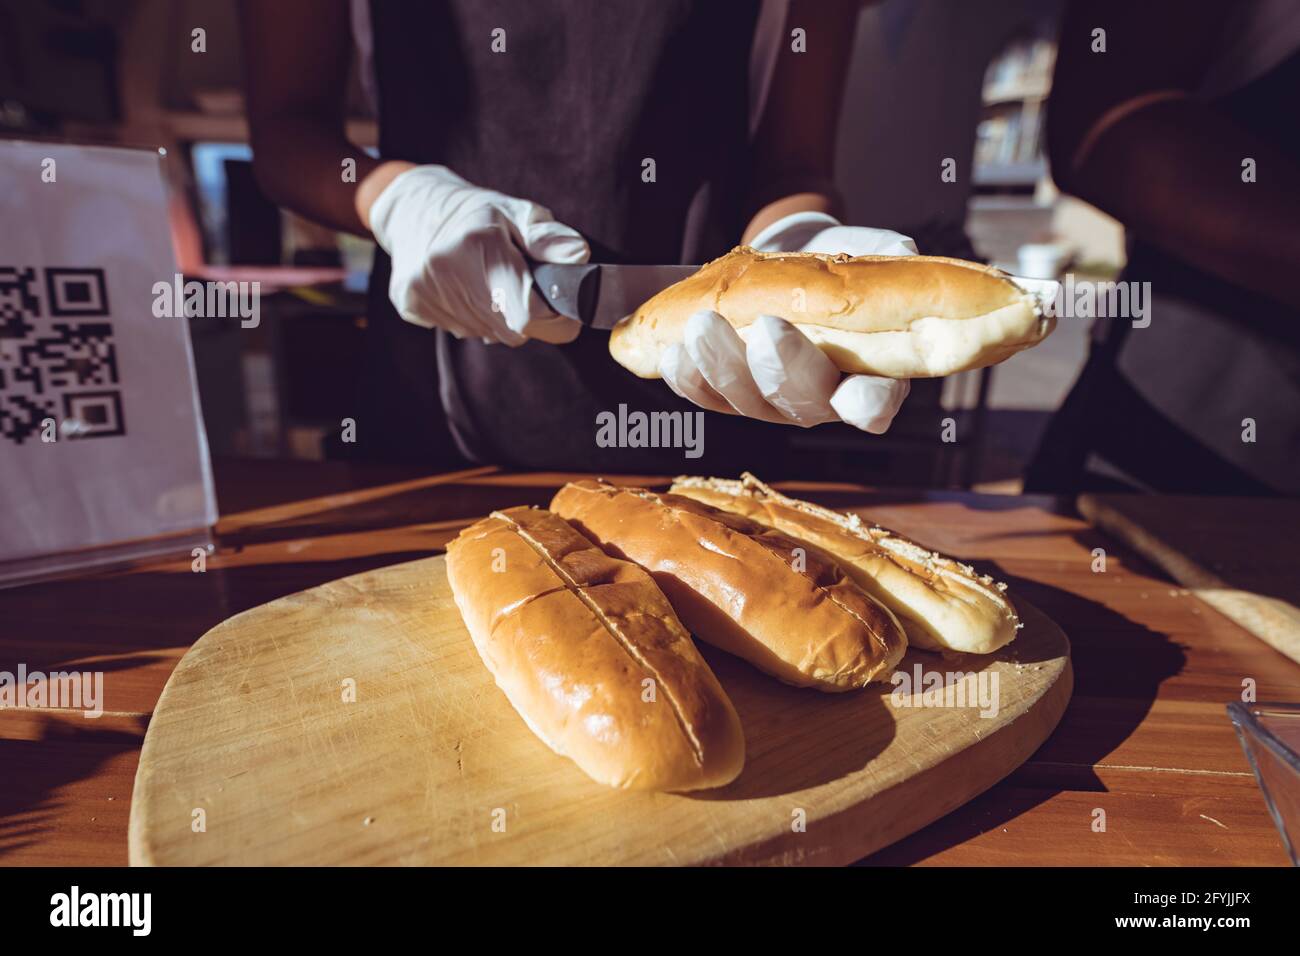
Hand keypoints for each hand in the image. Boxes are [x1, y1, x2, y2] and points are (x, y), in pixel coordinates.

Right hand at [367, 165, 588, 344]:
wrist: (414, 209)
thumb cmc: (478, 213)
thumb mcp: (517, 213)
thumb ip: (549, 239)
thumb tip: (578, 256)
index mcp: (480, 244)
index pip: (529, 313)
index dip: (553, 317)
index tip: (558, 306)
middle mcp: (448, 270)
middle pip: (512, 329)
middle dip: (525, 314)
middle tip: (517, 284)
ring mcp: (425, 290)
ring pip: (487, 334)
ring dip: (496, 316)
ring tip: (485, 281)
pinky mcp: (410, 304)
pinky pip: (460, 331)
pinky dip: (469, 317)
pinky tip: (461, 288)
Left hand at [658, 212, 915, 431]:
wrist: (787, 262)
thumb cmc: (837, 265)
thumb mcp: (870, 251)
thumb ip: (888, 255)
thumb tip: (899, 251)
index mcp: (871, 375)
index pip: (875, 404)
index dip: (866, 407)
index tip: (854, 397)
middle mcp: (821, 400)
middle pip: (803, 404)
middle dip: (781, 370)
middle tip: (765, 329)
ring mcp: (771, 402)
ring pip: (747, 401)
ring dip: (722, 368)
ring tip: (703, 327)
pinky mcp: (728, 394)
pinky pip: (705, 396)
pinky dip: (687, 377)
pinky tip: (673, 352)